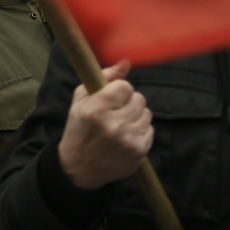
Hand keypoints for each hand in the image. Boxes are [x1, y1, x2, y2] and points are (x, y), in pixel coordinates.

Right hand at [57, 61, 153, 190]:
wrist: (79, 167)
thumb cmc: (79, 128)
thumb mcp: (81, 100)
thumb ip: (104, 77)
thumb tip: (126, 62)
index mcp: (96, 109)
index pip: (125, 86)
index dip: (120, 89)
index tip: (112, 96)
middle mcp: (113, 125)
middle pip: (139, 99)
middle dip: (129, 102)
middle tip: (117, 110)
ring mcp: (128, 140)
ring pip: (147, 113)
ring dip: (136, 115)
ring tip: (122, 123)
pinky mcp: (139, 152)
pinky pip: (150, 130)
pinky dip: (141, 130)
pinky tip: (127, 135)